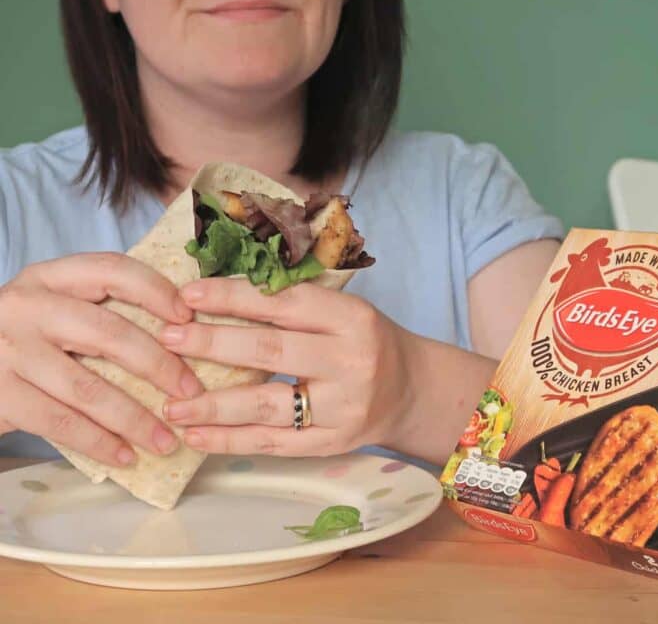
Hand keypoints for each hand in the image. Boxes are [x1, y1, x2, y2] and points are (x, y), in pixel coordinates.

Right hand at [0, 253, 203, 465]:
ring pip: (87, 388)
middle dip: (159, 365)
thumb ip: (101, 311)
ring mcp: (8, 351)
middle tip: (191, 390)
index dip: (155, 291)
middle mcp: (26, 307)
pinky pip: (59, 423)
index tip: (189, 318)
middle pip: (108, 333)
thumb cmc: (26, 339)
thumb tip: (183, 332)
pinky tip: (126, 456)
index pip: (111, 270)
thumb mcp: (54, 309)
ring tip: (167, 441)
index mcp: (49, 278)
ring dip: (134, 419)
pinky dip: (98, 442)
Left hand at [158, 278, 415, 456]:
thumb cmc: (366, 342)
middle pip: (270, 351)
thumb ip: (294, 305)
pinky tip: (197, 436)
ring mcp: (343, 407)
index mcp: (352, 318)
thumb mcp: (345, 311)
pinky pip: (274, 443)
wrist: (410, 390)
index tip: (187, 295)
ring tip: (170, 404)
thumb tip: (217, 296)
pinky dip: (231, 440)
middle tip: (166, 339)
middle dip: (211, 345)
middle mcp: (350, 361)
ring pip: (266, 404)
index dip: (233, 298)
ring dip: (212, 404)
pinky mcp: (333, 444)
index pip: (284, 303)